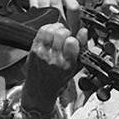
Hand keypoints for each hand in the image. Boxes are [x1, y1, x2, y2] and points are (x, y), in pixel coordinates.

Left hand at [22, 0, 81, 115]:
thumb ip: (82, 49)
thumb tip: (84, 32)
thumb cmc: (58, 79)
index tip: (72, 42)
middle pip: (61, 33)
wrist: (40, 89)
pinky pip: (42, 31)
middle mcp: (54, 59)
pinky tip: (50, 35)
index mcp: (67, 65)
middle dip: (65, 32)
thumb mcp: (75, 68)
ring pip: (51, 30)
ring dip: (56, 29)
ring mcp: (43, 53)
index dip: (73, 39)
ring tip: (57, 36)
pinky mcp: (34, 49)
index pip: (72, 42)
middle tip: (65, 38)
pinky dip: (48, 29)